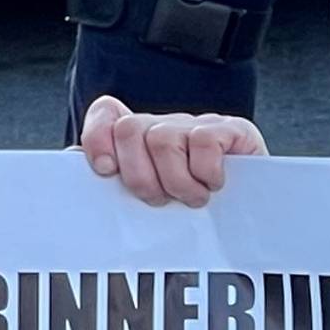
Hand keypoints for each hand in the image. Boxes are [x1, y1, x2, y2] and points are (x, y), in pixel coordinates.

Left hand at [76, 95, 268, 208]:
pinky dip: (205, 172)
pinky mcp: (232, 130)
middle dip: (140, 175)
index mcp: (144, 140)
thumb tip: (71, 162)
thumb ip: (115, 182)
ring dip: (176, 181)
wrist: (258, 216)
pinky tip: (215, 184)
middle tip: (162, 199)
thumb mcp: (152, 199)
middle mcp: (167, 126)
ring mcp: (199, 125)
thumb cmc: (199, 213)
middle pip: (129, 129)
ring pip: (161, 137)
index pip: (108, 113)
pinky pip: (203, 141)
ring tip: (193, 199)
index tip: (107, 171)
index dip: (98, 137)